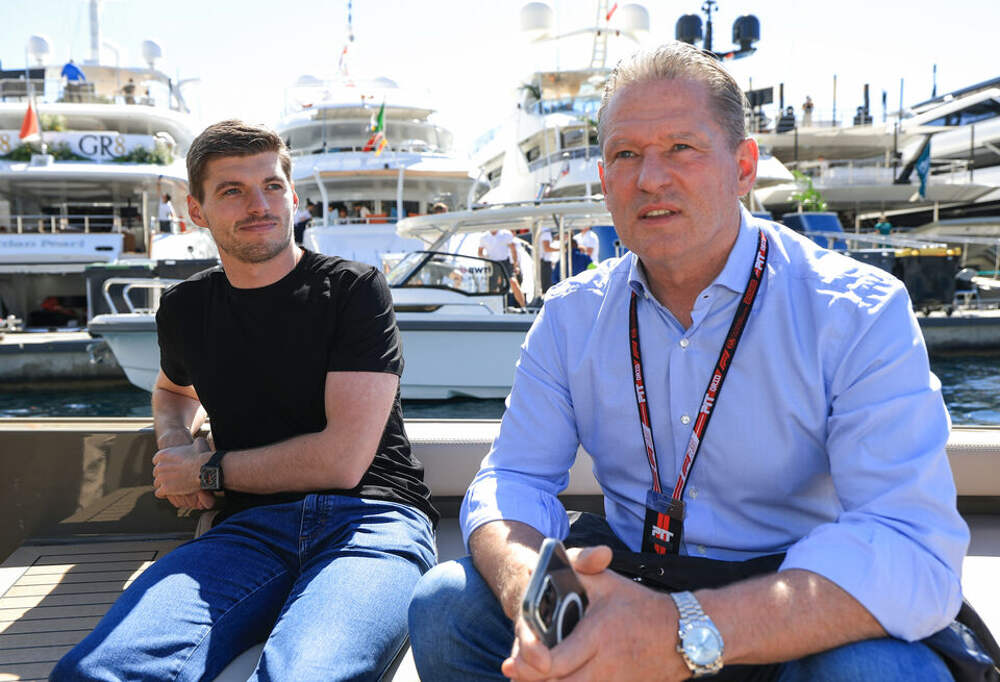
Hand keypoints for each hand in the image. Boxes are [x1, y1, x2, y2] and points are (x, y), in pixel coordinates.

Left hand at [153, 437, 214, 508]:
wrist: (203, 469)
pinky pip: (159, 493)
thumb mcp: (198, 444)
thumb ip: (194, 442)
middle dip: (163, 475)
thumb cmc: (201, 457)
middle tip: (173, 478)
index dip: (164, 465)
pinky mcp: (165, 489)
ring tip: (173, 486)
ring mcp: (161, 478)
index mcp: (164, 454)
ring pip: (157, 483)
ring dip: (163, 485)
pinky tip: (171, 493)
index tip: (171, 468)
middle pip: (156, 473)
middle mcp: (160, 466)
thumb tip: (198, 441)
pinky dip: (164, 494)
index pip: (156, 461)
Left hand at [502, 546, 690, 681]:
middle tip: (513, 668)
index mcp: (597, 636)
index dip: (531, 662)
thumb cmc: (640, 606)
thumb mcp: (607, 581)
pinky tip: (554, 679)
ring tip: (529, 674)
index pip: (554, 662)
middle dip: (530, 679)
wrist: (683, 634)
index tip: (516, 656)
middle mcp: (603, 665)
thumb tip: (543, 565)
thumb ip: (577, 569)